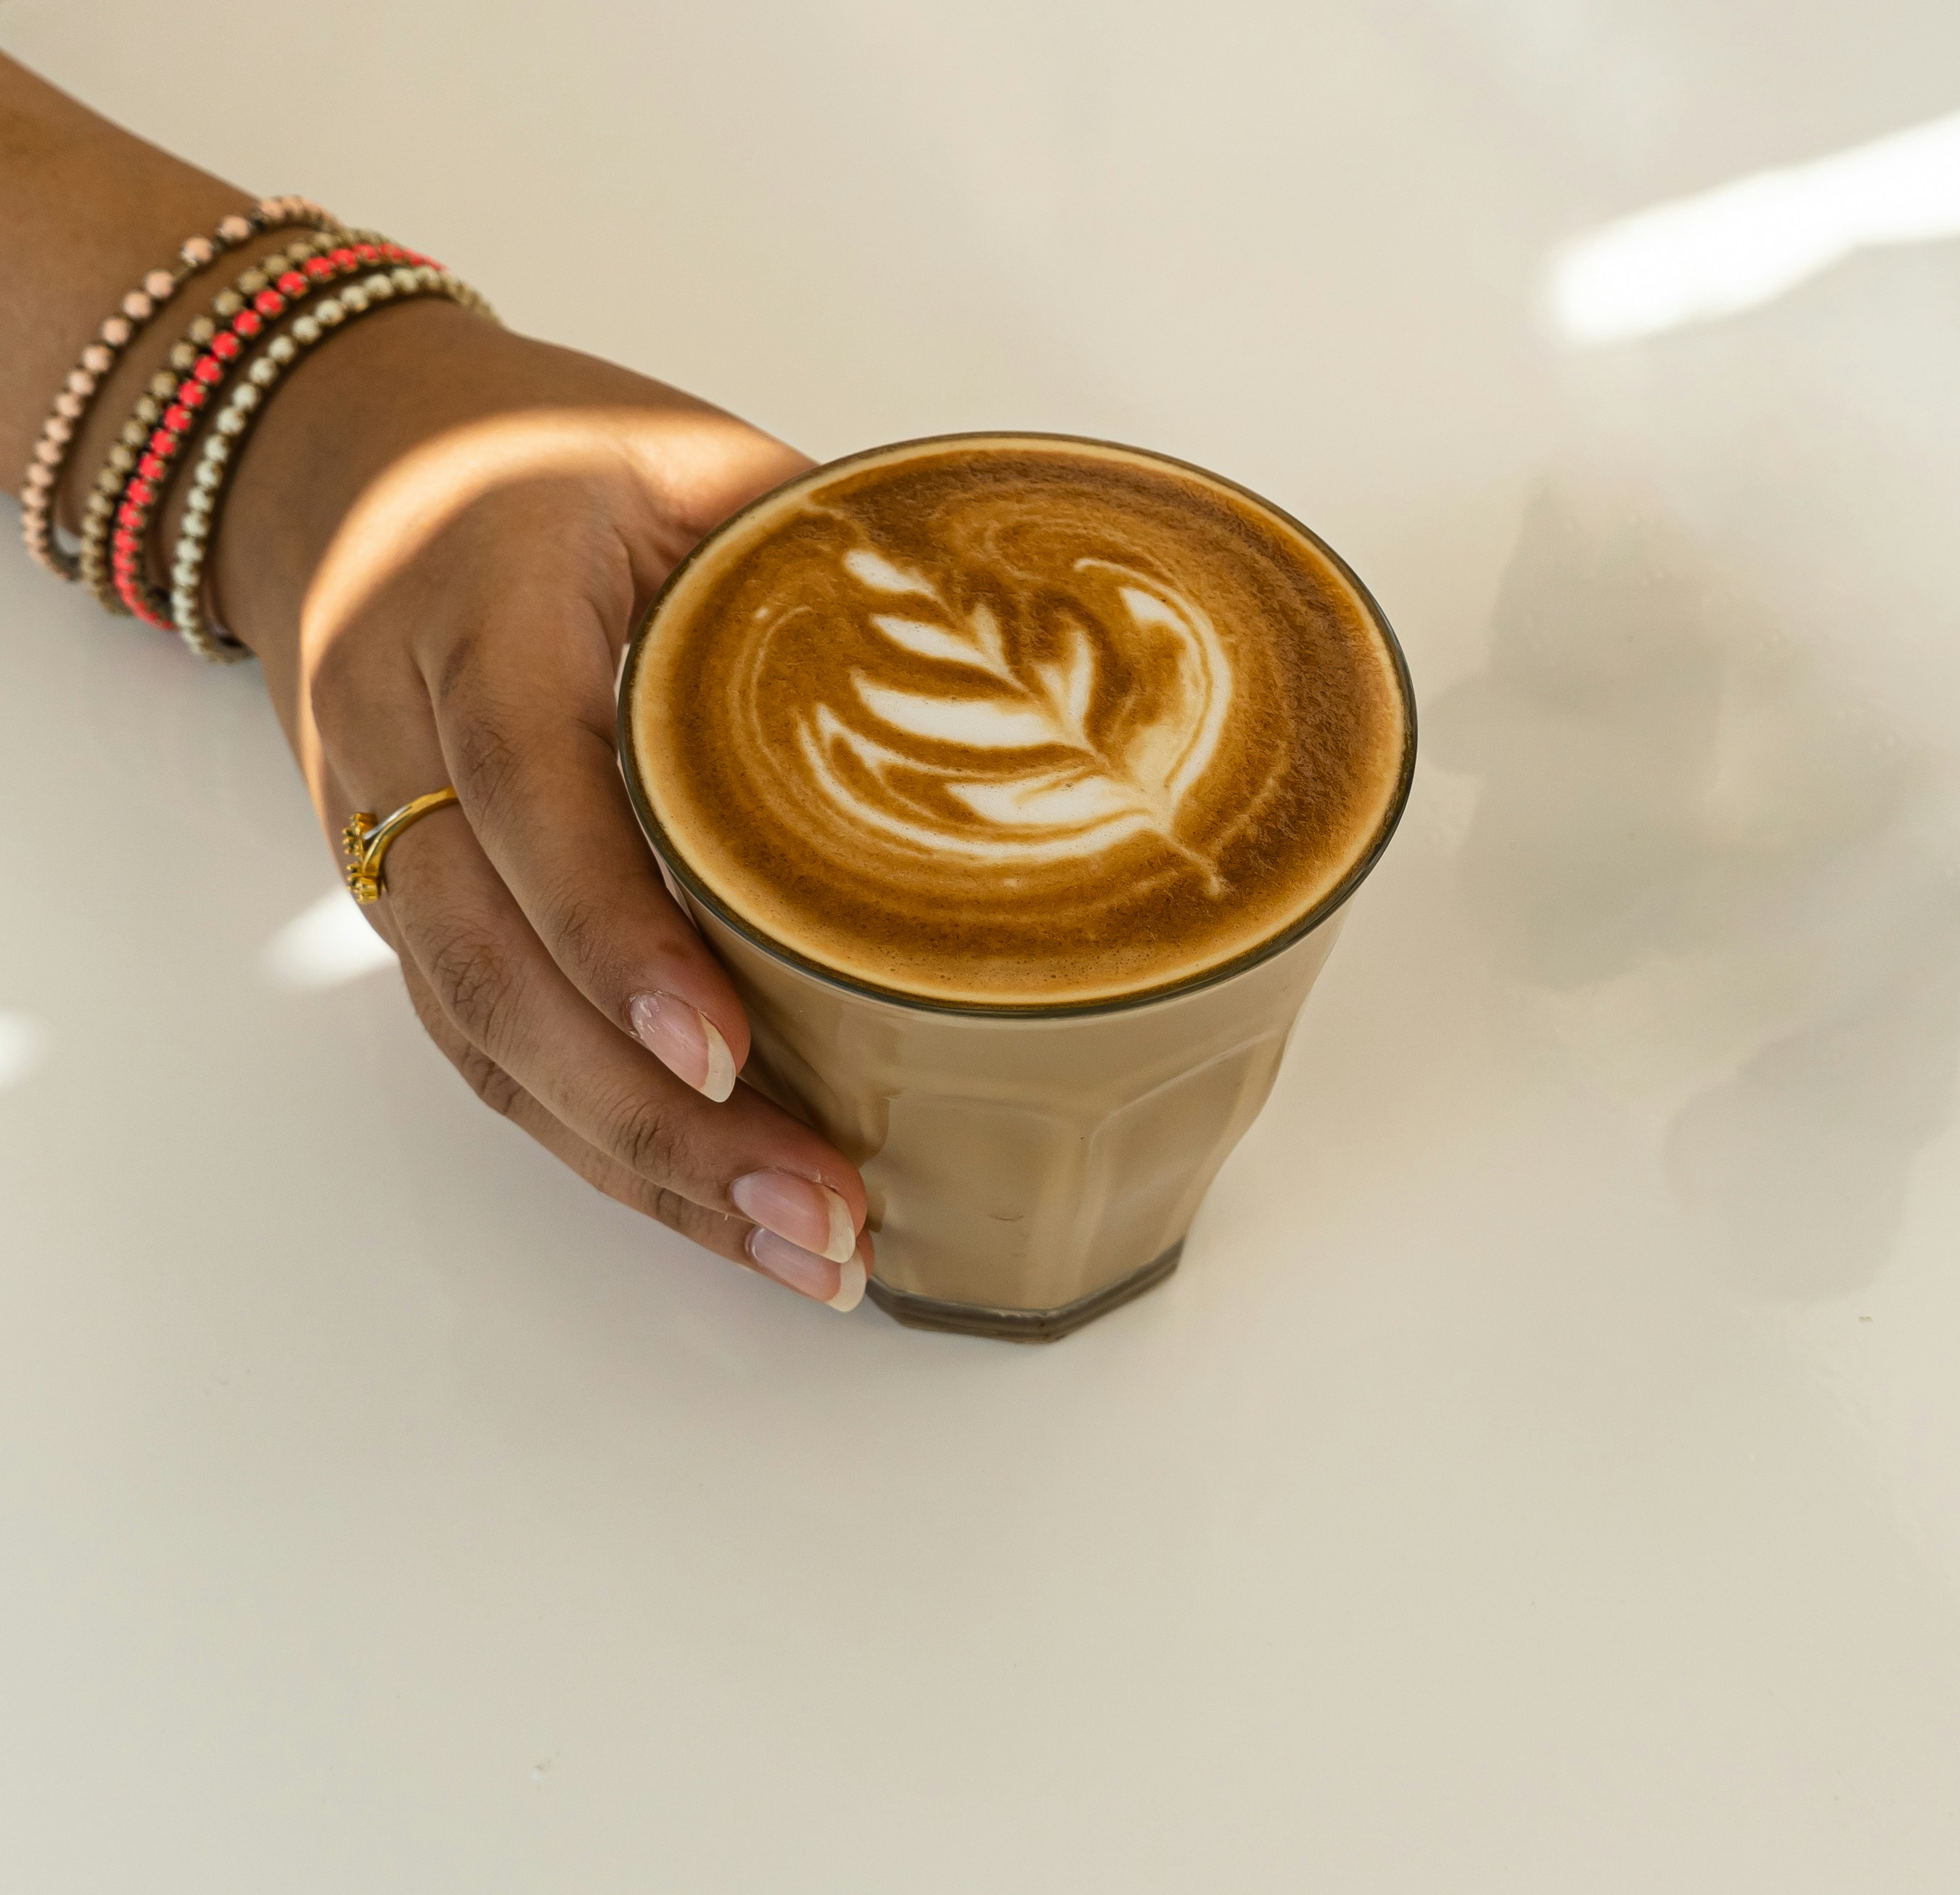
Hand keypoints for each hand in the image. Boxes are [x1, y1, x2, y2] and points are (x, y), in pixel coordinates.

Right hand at [212, 300, 870, 1310]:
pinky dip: (598, 1142)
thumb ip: (824, 554)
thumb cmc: (540, 453)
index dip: (614, 931)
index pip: (526, 788)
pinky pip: (486, 1048)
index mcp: (474, 611)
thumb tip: (1035, 658)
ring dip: (638, 1167)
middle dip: (655, 1119)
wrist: (346, 460)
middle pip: (495, 973)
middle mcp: (398, 744)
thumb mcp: (686, 458)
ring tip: (798, 1255)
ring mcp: (385, 841)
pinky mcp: (413, 906)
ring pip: (486, 1044)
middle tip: (820, 1215)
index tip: (727, 1046)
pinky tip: (711, 1206)